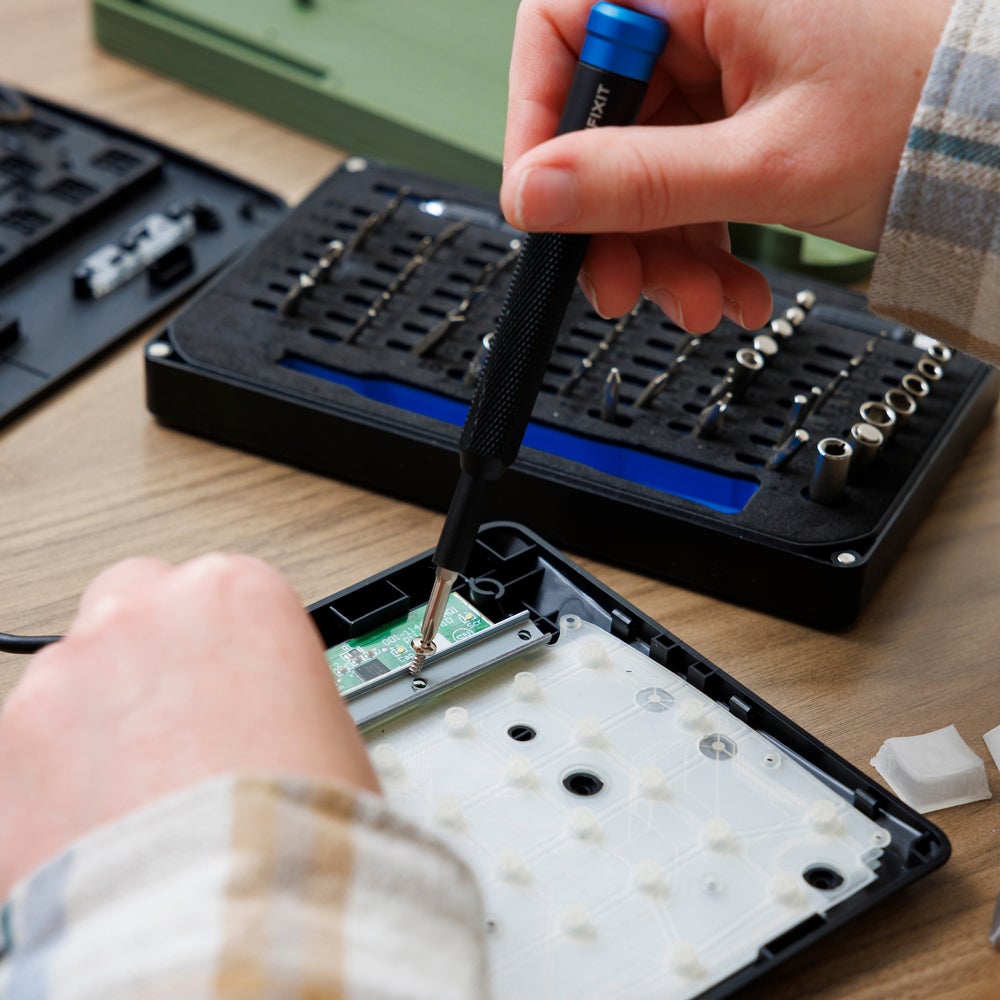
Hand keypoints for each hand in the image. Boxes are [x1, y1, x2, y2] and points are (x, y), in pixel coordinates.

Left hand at [0, 554, 377, 896]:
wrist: (229, 916)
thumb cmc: (292, 826)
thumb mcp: (322, 727)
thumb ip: (273, 690)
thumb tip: (256, 712)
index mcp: (237, 594)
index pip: (219, 589)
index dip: (224, 645)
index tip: (224, 683)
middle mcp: (146, 613)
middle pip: (134, 605)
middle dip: (147, 653)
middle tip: (172, 721)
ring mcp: (69, 671)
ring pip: (74, 674)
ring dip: (98, 717)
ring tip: (135, 793)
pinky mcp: (8, 740)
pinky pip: (29, 742)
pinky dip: (53, 775)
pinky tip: (98, 822)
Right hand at [502, 0, 952, 329]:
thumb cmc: (923, 111)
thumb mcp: (765, 162)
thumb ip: (638, 180)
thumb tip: (534, 195)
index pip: (561, 29)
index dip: (539, 123)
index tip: (544, 205)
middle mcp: (706, 11)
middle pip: (601, 118)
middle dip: (613, 222)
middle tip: (622, 289)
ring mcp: (723, 64)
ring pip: (641, 164)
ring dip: (660, 250)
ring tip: (701, 303)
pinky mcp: (740, 112)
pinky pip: (686, 180)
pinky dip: (698, 242)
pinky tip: (728, 284)